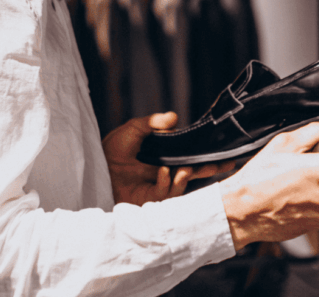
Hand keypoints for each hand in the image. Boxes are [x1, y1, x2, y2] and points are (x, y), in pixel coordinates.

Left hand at [102, 112, 233, 205]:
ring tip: (186, 169)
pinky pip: (166, 194)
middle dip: (208, 170)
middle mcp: (165, 173)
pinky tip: (162, 172)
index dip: (206, 157)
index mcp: (165, 157)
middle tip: (220, 165)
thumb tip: (174, 117)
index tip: (223, 156)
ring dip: (187, 177)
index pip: (190, 157)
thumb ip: (152, 123)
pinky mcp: (150, 201)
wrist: (95, 169)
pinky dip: (167, 182)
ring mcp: (159, 188)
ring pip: (183, 186)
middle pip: (193, 173)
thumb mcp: (132, 130)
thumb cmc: (111, 150)